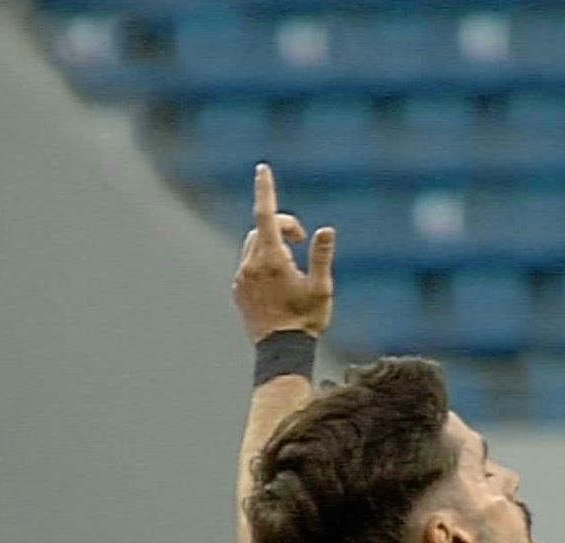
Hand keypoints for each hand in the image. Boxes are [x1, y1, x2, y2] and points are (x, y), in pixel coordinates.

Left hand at [232, 164, 334, 341]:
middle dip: (282, 227)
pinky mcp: (238, 290)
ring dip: (272, 245)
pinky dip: (262, 262)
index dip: (265, 190)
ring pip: (254, 246)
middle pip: (262, 229)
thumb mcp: (322, 288)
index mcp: (272, 260)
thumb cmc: (305, 320)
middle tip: (301, 240)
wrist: (281, 351)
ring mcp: (241, 278)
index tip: (263, 170)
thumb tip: (326, 230)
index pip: (266, 215)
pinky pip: (248, 265)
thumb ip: (322, 256)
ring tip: (291, 267)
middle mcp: (251, 265)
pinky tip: (278, 283)